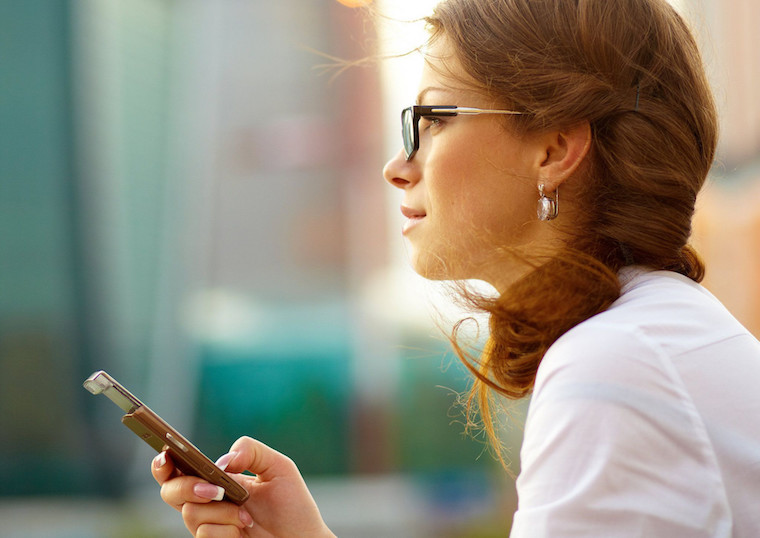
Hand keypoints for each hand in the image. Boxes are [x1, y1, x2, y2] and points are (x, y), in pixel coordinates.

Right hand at [152, 436, 334, 537]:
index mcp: (219, 478)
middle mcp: (209, 501)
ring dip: (221, 512)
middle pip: (171, 491)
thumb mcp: (278, 467)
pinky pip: (204, 533)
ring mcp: (210, 523)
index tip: (166, 456)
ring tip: (247, 516)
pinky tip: (244, 529)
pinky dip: (226, 529)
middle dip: (188, 487)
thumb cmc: (292, 504)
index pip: (180, 468)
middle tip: (215, 490)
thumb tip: (223, 462)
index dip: (163, 462)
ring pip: (190, 512)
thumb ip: (251, 451)